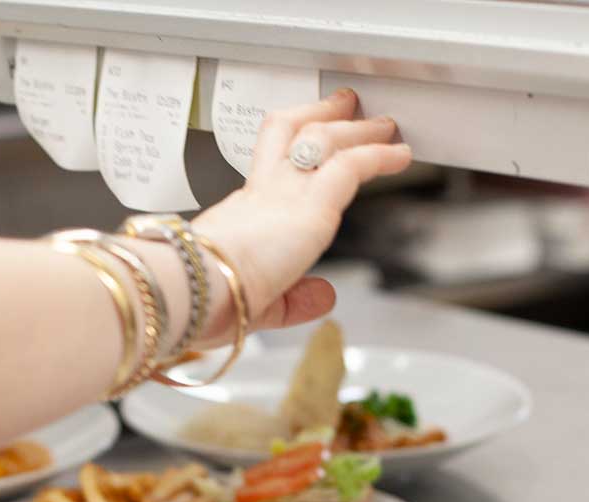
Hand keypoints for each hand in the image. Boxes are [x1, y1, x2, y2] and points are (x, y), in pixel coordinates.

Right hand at [193, 88, 410, 335]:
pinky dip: (378, 156)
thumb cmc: (205, 306)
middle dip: (318, 116)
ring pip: (322, 141)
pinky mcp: (309, 207)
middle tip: (343, 107)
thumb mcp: (260, 307)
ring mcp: (284, 195)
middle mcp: (261, 196)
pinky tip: (397, 154)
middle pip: (290, 135)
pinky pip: (351, 167)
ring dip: (356, 130)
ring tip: (381, 126)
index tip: (307, 147)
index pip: (268, 170)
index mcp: (241, 217)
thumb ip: (296, 300)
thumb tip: (326, 296)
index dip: (290, 152)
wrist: (190, 295)